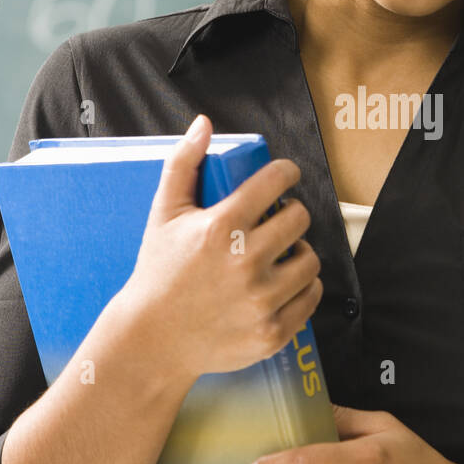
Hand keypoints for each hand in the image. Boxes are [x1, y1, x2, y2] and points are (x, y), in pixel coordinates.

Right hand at [122, 113, 323, 381]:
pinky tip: (286, 283)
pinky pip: (310, 298)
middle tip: (279, 219)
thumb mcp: (164, 214)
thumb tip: (203, 124)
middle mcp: (245, 262)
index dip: (286, 173)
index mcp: (221, 227)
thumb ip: (183, 163)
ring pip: (310, 260)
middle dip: (292, 213)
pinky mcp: (271, 332)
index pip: (276, 182)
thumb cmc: (158, 273)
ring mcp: (261, 300)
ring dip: (300, 252)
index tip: (285, 177)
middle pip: (300, 219)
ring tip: (282, 253)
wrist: (153, 339)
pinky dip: (303, 289)